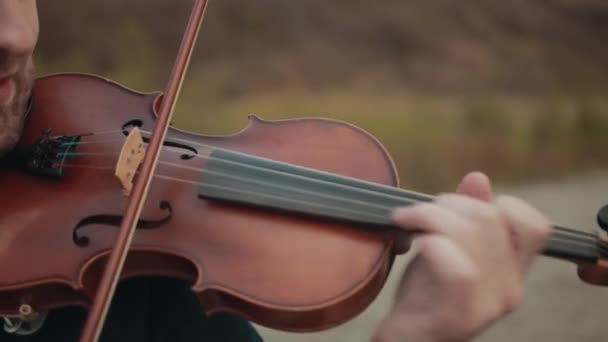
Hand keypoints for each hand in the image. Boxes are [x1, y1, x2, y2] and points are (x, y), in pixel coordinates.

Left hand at [373, 172, 550, 341]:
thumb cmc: (425, 296)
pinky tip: (410, 242)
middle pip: (490, 218)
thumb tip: (478, 178)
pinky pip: (457, 265)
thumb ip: (467, 217)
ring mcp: (487, 304)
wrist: (407, 339)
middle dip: (446, 203)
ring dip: (429, 215)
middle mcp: (509, 289)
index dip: (501, 204)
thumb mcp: (448, 248)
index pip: (534, 227)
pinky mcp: (459, 314)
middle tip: (416, 212)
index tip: (461, 207)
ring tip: (406, 221)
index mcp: (512, 272)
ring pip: (470, 234)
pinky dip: (429, 240)